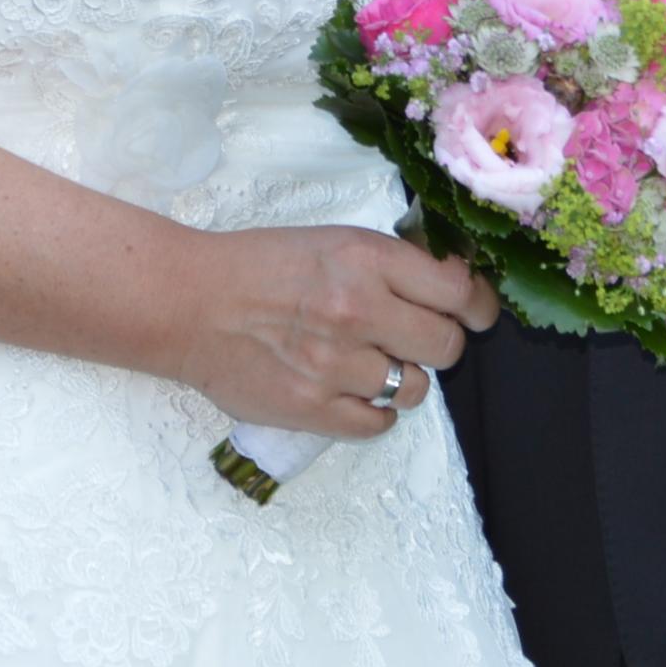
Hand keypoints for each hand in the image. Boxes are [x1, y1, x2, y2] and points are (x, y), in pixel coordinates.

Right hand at [169, 225, 499, 437]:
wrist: (188, 304)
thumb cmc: (260, 267)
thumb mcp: (333, 242)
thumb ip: (391, 265)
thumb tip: (454, 287)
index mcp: (366, 259)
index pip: (458, 291)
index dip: (477, 305)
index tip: (476, 312)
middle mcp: (357, 311)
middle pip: (447, 347)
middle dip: (438, 344)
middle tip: (413, 339)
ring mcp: (336, 366)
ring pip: (416, 390)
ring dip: (403, 380)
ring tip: (369, 364)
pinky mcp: (313, 410)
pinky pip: (378, 424)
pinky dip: (374, 412)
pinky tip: (352, 392)